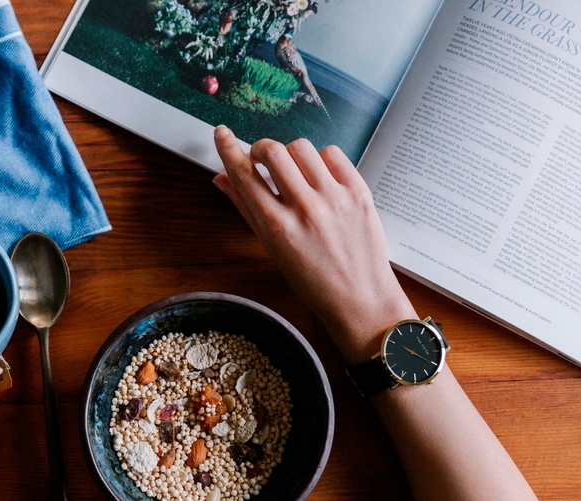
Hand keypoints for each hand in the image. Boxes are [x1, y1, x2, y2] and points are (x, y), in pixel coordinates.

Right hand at [212, 126, 416, 362]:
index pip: (244, 175)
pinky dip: (321, 160)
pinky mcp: (359, 192)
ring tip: (295, 172)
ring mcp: (334, 198)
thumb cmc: (312, 280)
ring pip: (302, 147)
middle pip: (273, 151)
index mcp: (277, 227)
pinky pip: (332, 154)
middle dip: (261, 149)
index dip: (228, 149)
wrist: (360, 298)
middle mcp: (305, 209)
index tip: (221, 133)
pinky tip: (319, 177)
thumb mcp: (271, 248)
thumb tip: (221, 178)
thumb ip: (245, 208)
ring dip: (291, 154)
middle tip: (262, 160)